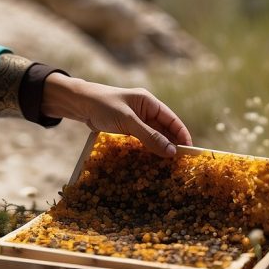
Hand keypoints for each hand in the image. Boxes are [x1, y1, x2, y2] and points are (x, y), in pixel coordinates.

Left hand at [42, 73, 192, 156]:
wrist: (79, 104)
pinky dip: (148, 149)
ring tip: (168, 166)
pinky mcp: (127, 128)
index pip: (172, 119)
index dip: (182, 135)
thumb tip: (171, 151)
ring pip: (154, 136)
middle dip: (172, 145)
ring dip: (160, 149)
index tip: (189, 151)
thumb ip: (149, 136)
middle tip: (180, 164)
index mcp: (149, 102)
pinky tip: (151, 161)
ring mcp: (136, 120)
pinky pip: (142, 140)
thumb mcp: (128, 121)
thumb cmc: (103, 106)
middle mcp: (145, 110)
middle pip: (164, 130)